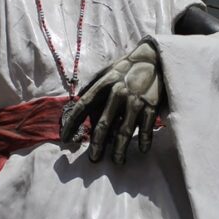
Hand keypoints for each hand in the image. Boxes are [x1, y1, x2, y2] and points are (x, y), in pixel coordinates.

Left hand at [60, 40, 163, 163]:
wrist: (154, 57)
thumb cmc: (126, 67)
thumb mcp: (106, 71)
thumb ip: (91, 86)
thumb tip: (77, 101)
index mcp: (103, 84)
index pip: (83, 106)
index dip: (72, 124)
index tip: (65, 139)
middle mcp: (117, 93)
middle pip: (103, 124)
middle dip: (96, 144)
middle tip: (93, 159)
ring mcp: (135, 100)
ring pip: (124, 130)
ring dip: (120, 149)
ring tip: (117, 161)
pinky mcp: (151, 105)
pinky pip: (146, 128)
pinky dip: (144, 140)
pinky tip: (142, 150)